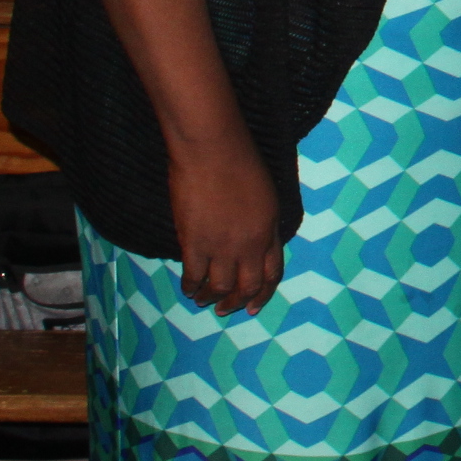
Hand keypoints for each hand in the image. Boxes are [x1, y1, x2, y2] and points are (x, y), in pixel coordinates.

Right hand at [169, 141, 283, 315]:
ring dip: (211, 298)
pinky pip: (193, 275)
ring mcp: (222, 245)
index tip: (254, 306)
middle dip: (237, 302)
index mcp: (270, 230)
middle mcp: (250, 244)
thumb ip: (263, 223)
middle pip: (248, 286)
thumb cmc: (240, 162)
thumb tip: (254, 245)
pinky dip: (190, 286)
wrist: (213, 150)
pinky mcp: (194, 242)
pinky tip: (188, 288)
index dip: (263, 293)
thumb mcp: (266, 195)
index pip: (272, 273)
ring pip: (220, 287)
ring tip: (203, 301)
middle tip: (226, 309)